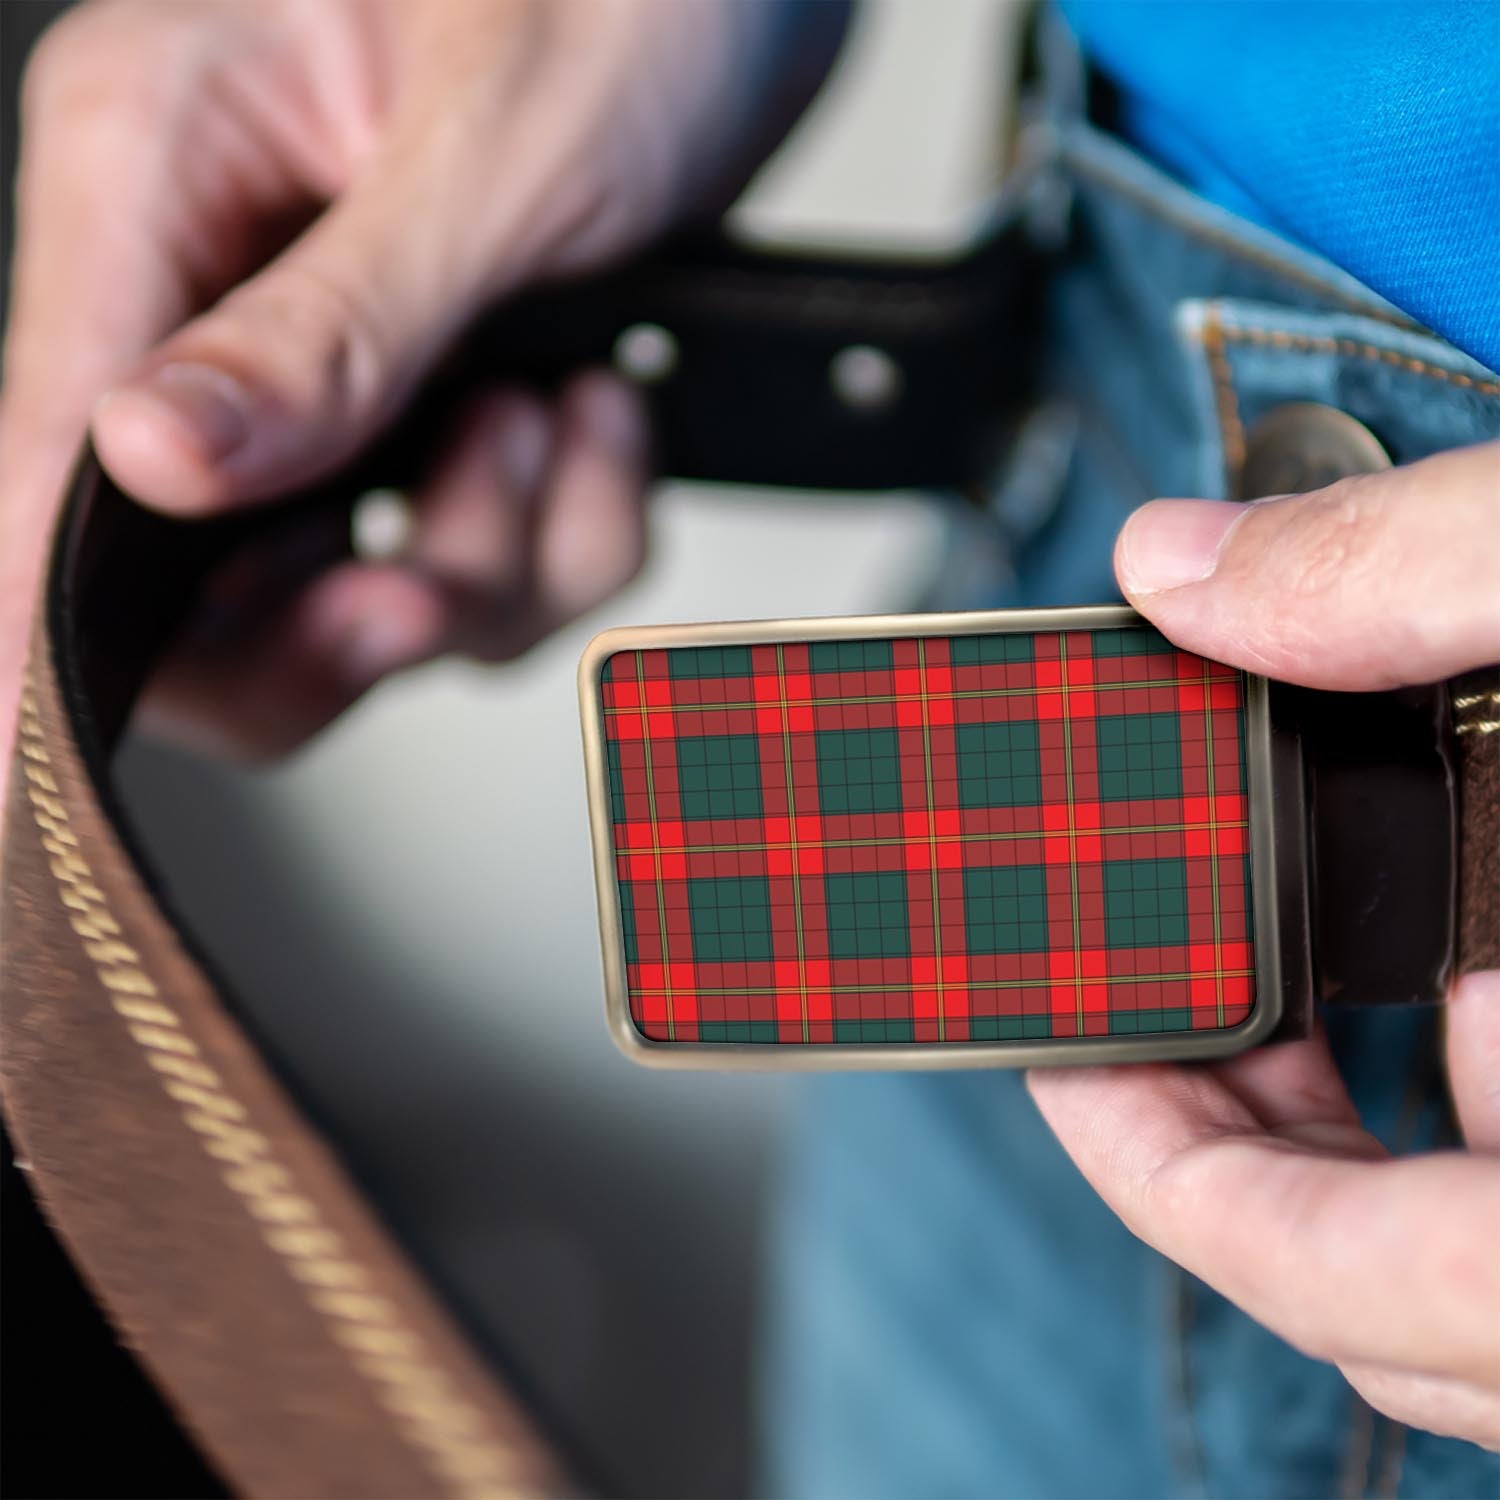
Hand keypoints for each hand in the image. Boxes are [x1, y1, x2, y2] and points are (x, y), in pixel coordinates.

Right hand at [0, 0, 841, 761]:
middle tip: (438, 587)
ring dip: (503, 552)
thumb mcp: (491, 154)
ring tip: (563, 415)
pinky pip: (497, 560)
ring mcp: (338, 366)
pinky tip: (605, 415)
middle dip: (354, 614)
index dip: (38, 617)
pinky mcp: (439, 413)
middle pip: (205, 581)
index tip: (22, 758)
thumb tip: (148, 463)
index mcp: (160, 169)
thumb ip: (328, 330)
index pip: (46, 441)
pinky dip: (576, 528)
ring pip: (376, 591)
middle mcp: (224, 283)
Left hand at [1030, 443, 1499, 1447]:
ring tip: (1251, 980)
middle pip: (1388, 1285)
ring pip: (1467, 1255)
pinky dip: (1458, 1102)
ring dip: (1345, 1122)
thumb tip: (1187, 564)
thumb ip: (1422, 574)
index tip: (1057, 1059)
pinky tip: (1433, 978)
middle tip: (1130, 1001)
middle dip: (1240, 1133)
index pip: (1358, 1278)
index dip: (1174, 1179)